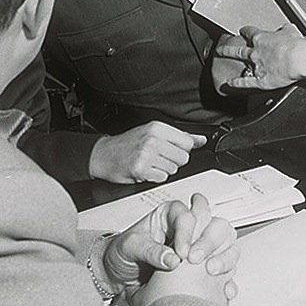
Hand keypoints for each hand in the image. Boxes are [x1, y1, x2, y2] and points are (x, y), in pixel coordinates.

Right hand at [89, 123, 205, 183]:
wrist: (104, 155)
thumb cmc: (128, 144)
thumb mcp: (153, 133)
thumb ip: (179, 136)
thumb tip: (201, 140)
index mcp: (157, 128)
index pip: (187, 142)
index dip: (181, 149)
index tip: (171, 149)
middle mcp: (153, 139)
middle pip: (183, 157)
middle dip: (173, 161)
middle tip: (159, 157)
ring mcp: (147, 155)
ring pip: (174, 169)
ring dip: (164, 169)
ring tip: (151, 163)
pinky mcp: (141, 170)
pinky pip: (162, 178)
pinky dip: (155, 177)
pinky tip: (146, 170)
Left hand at [102, 193, 239, 303]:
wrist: (116, 276)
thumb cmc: (121, 254)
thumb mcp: (128, 247)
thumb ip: (149, 250)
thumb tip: (171, 260)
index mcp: (170, 216)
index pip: (187, 215)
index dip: (188, 232)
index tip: (182, 253)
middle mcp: (189, 230)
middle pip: (215, 225)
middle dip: (209, 243)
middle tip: (195, 261)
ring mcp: (199, 249)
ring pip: (226, 245)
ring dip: (223, 258)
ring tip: (210, 272)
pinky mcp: (203, 270)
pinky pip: (225, 271)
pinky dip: (227, 280)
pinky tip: (221, 288)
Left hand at [214, 24, 302, 90]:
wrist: (298, 58)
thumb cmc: (296, 45)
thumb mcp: (291, 31)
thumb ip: (285, 30)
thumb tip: (286, 28)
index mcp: (263, 38)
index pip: (251, 33)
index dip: (246, 32)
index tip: (243, 31)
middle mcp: (256, 51)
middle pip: (239, 48)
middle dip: (229, 47)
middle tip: (221, 46)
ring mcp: (256, 65)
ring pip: (240, 60)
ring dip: (229, 58)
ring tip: (221, 57)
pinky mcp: (260, 80)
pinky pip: (246, 81)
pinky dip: (237, 82)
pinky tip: (230, 83)